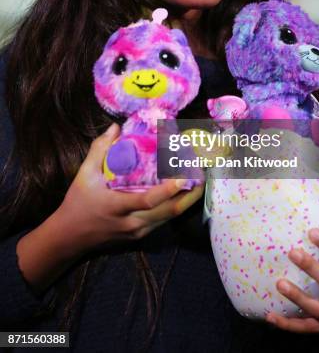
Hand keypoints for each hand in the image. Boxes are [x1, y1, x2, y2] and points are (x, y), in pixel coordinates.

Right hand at [57, 123, 204, 253]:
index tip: (184, 176)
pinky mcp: (141, 235)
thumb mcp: (84, 174)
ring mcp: (139, 231)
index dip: (168, 190)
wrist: (71, 236)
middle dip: (190, 194)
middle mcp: (132, 222)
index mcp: (118, 206)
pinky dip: (176, 205)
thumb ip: (99, 149)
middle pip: (169, 211)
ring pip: (170, 217)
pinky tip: (184, 192)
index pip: (148, 201)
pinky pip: (164, 220)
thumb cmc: (78, 202)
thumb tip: (115, 127)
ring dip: (187, 199)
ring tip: (199, 180)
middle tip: (203, 174)